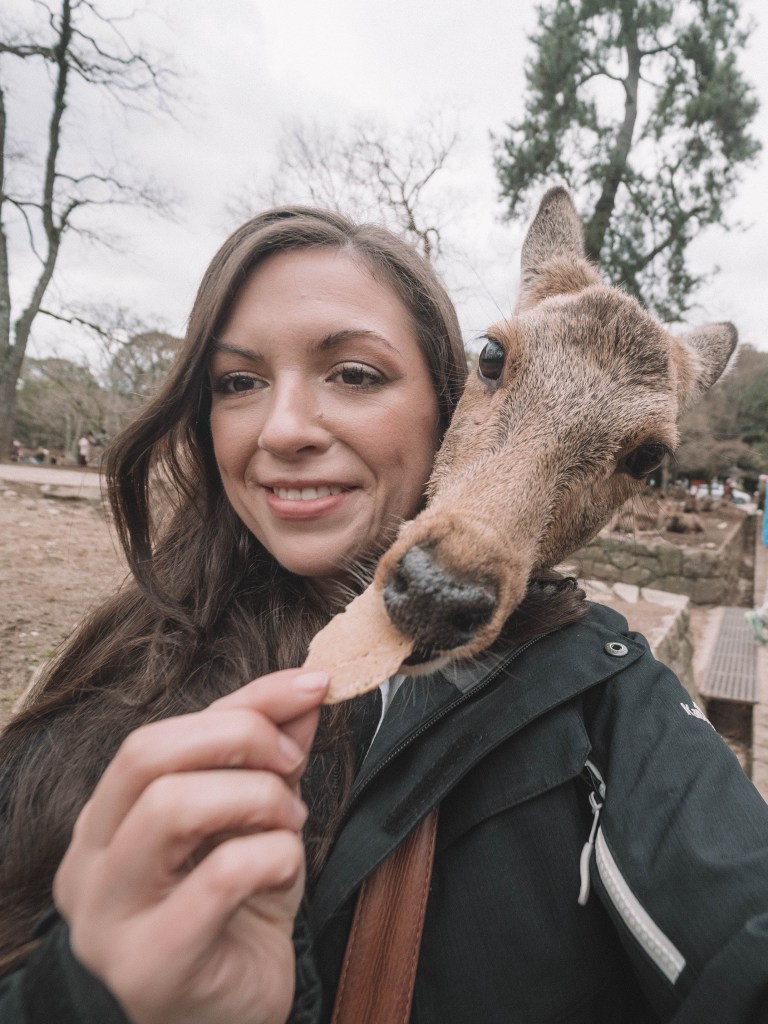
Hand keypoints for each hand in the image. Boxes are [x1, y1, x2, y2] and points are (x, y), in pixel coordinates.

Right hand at [53, 668, 328, 1023]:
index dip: (245, 700)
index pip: (159, 735)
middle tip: (291, 765)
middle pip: (146, 755)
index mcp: (105, 820)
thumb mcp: (251, 822)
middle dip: (241, 739)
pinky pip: (219, 876)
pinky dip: (274, 856)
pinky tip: (286, 872)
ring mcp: (109, 916)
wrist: (227, 1020)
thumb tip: (307, 689)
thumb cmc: (235, 916)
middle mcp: (90, 863)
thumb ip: (266, 756)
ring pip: (172, 805)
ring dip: (257, 800)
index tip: (313, 686)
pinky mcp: (150, 964)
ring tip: (287, 825)